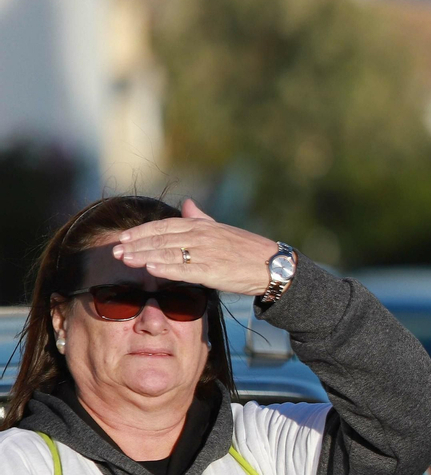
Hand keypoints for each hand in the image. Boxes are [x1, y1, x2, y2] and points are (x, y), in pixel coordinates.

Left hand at [112, 199, 280, 296]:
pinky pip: (184, 269)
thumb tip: (186, 203)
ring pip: (168, 253)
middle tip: (115, 252)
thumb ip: (201, 217)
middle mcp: (201, 237)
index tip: (123, 238)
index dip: (141, 232)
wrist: (272, 265)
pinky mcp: (212, 271)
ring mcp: (206, 253)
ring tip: (125, 260)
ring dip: (144, 256)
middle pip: (161, 239)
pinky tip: (150, 269)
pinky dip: (166, 268)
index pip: (164, 226)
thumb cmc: (248, 250)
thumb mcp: (223, 229)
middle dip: (136, 245)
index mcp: (202, 226)